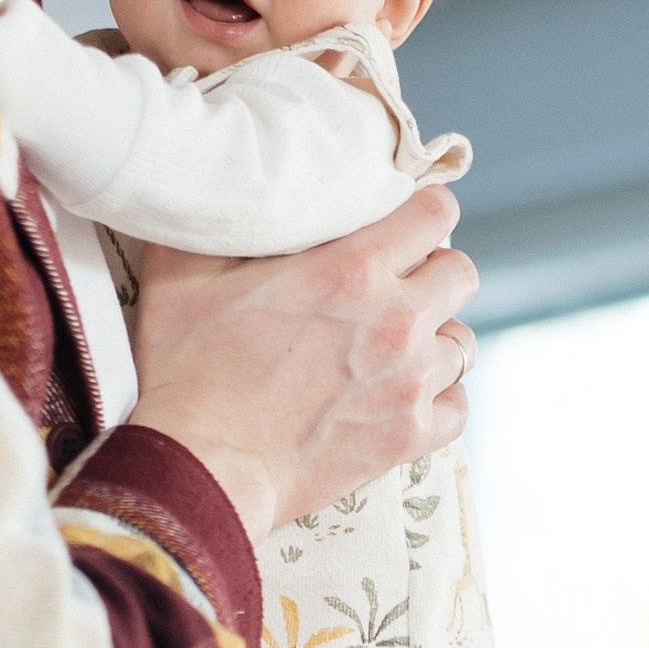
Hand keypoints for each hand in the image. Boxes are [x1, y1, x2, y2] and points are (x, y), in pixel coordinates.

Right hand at [129, 188, 474, 541]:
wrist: (199, 466)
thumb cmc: (187, 369)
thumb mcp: (184, 273)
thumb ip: (223, 219)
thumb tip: (230, 181)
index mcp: (353, 268)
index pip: (435, 213)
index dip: (423, 210)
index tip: (404, 220)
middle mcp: (397, 320)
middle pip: (461, 272)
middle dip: (434, 269)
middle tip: (398, 282)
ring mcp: (410, 383)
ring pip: (463, 341)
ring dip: (437, 335)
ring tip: (400, 342)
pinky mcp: (409, 437)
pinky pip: (458, 406)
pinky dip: (441, 398)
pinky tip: (409, 393)